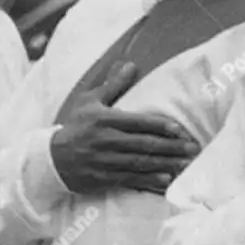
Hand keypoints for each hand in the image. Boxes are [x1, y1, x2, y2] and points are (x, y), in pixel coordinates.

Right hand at [48, 62, 199, 195]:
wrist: (51, 158)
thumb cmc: (76, 126)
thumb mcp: (90, 102)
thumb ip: (112, 85)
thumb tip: (130, 65)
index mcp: (104, 120)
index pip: (137, 122)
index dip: (160, 126)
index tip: (180, 130)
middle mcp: (105, 140)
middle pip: (143, 144)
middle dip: (170, 147)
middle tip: (193, 148)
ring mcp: (104, 161)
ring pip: (140, 163)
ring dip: (165, 164)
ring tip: (187, 164)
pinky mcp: (103, 178)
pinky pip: (130, 179)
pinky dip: (149, 180)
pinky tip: (166, 179)